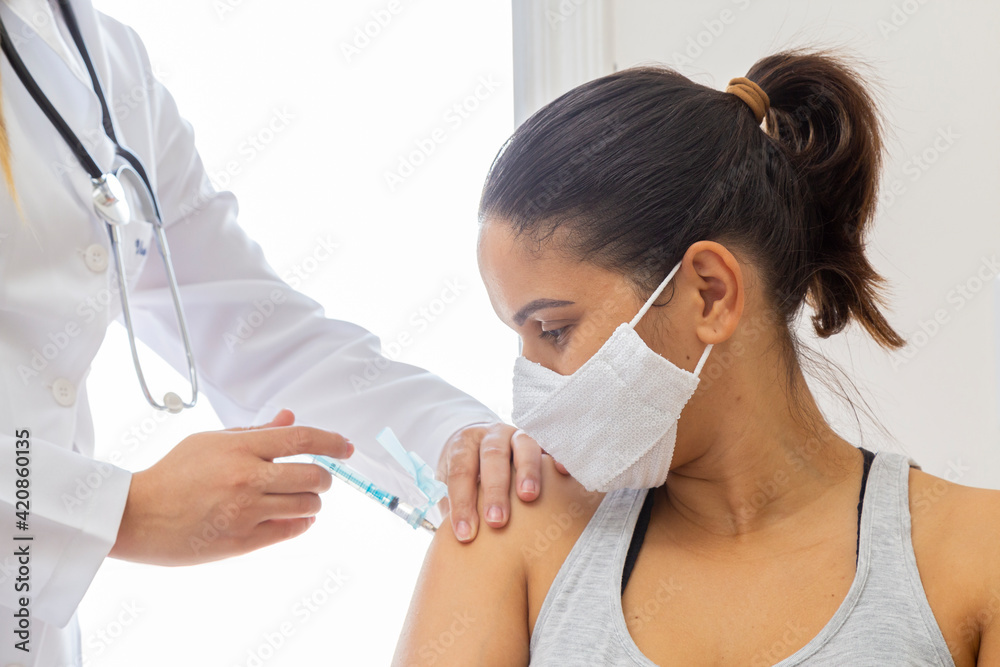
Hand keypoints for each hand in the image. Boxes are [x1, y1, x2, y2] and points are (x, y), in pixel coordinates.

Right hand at [109, 409, 352, 565]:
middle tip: (317, 479)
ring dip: (312, 502)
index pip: (301, 439)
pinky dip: (300, 523)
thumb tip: (288, 418)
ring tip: (301, 499)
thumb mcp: (210, 441)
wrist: (137, 516)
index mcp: (240, 448)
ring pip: (307, 506)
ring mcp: (246, 512)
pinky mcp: (242, 541)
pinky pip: (291, 531)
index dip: (332, 442)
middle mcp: (247, 478)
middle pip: (314, 476)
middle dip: (323, 478)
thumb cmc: (173, 474)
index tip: (346, 447)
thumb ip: (255, 432)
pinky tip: (294, 517)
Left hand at [437, 422, 568, 541]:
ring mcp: (518, 436)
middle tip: (496, 521)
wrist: (484, 447)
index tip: (465, 534)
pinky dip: (556, 458)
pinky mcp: (541, 442)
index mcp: (464, 444)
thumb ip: (452, 504)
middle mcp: (492, 436)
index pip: (460, 470)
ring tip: (528, 497)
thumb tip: (452, 537)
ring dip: (526, 472)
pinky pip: (551, 447)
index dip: (462, 502)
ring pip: (524, 446)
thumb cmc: (468, 477)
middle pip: (492, 457)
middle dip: (494, 490)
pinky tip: (561, 473)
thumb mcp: (453, 485)